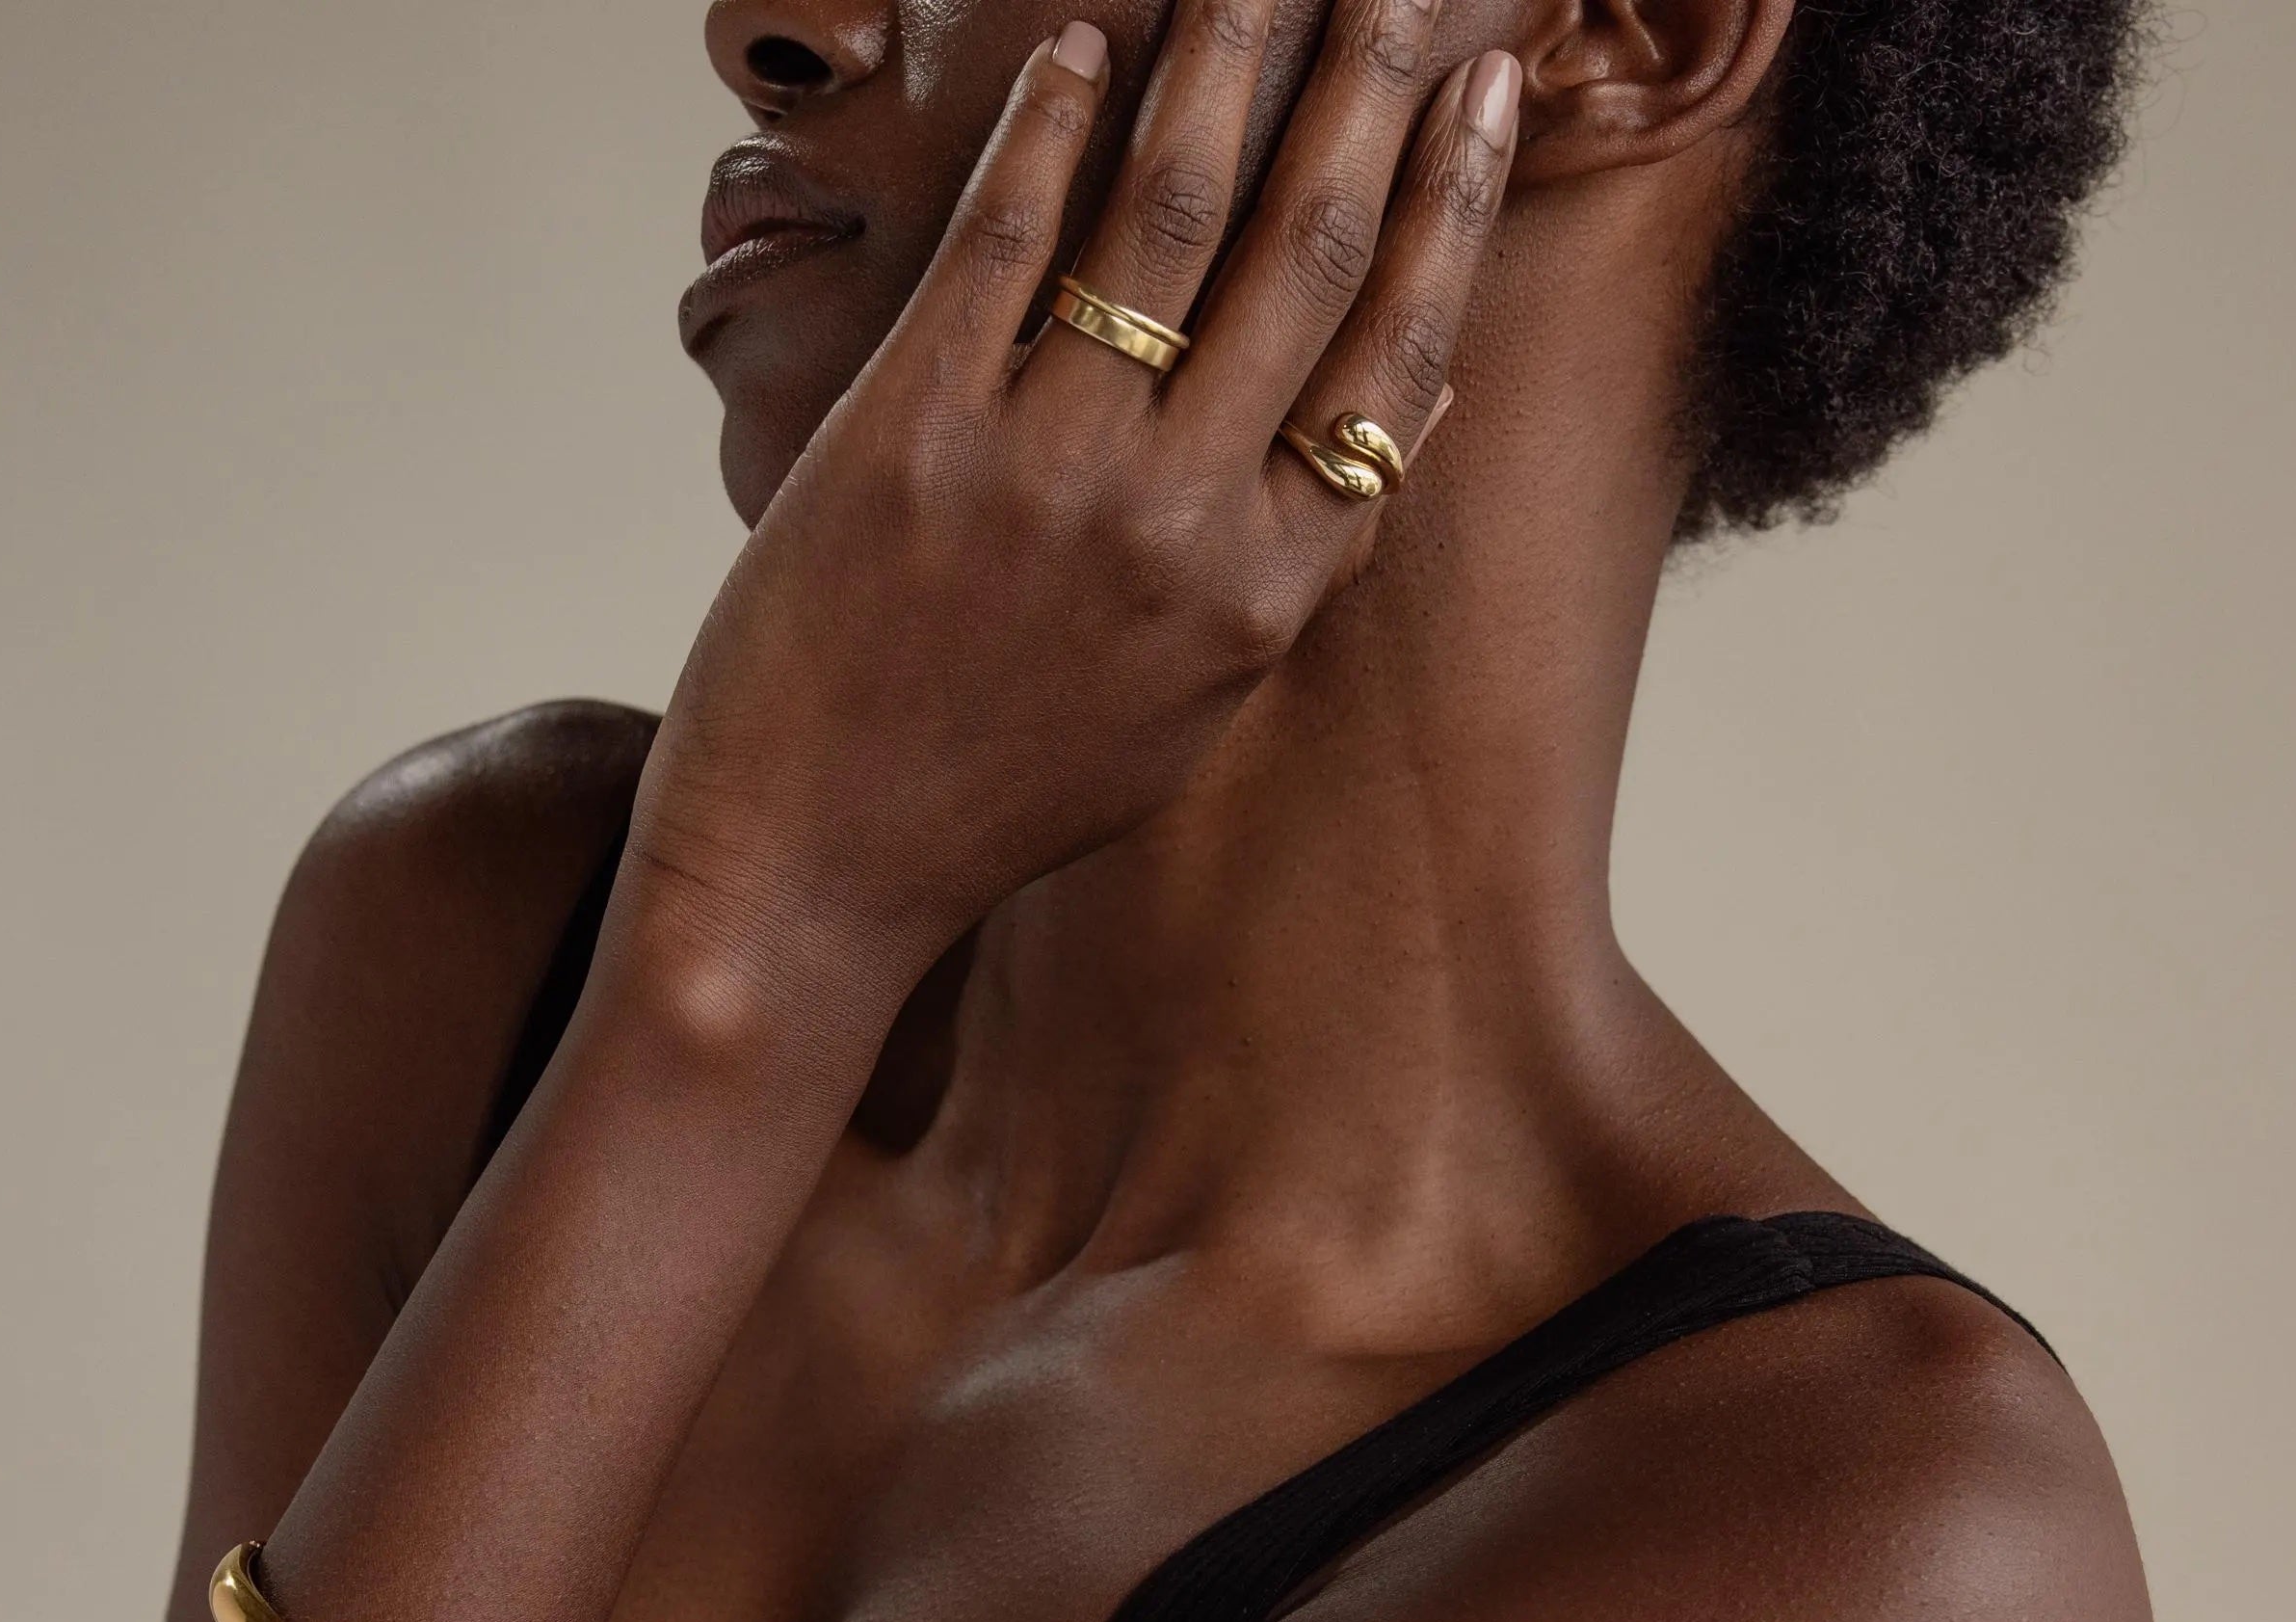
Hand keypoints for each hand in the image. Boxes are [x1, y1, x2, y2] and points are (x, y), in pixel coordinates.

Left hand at [630, 4, 1522, 978]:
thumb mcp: (1190, 709)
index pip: (1392, 360)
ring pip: (1168, 215)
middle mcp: (1177, 525)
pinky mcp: (915, 433)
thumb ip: (1296, 567)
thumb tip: (1407, 418)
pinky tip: (1079, 48)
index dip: (1449, 209)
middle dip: (1362, 87)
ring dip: (1225, 60)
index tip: (1483, 97)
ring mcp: (1047, 473)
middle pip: (1304, 254)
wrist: (813, 866)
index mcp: (1262, 596)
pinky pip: (1006, 240)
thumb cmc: (1004, 796)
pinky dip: (1051, 126)